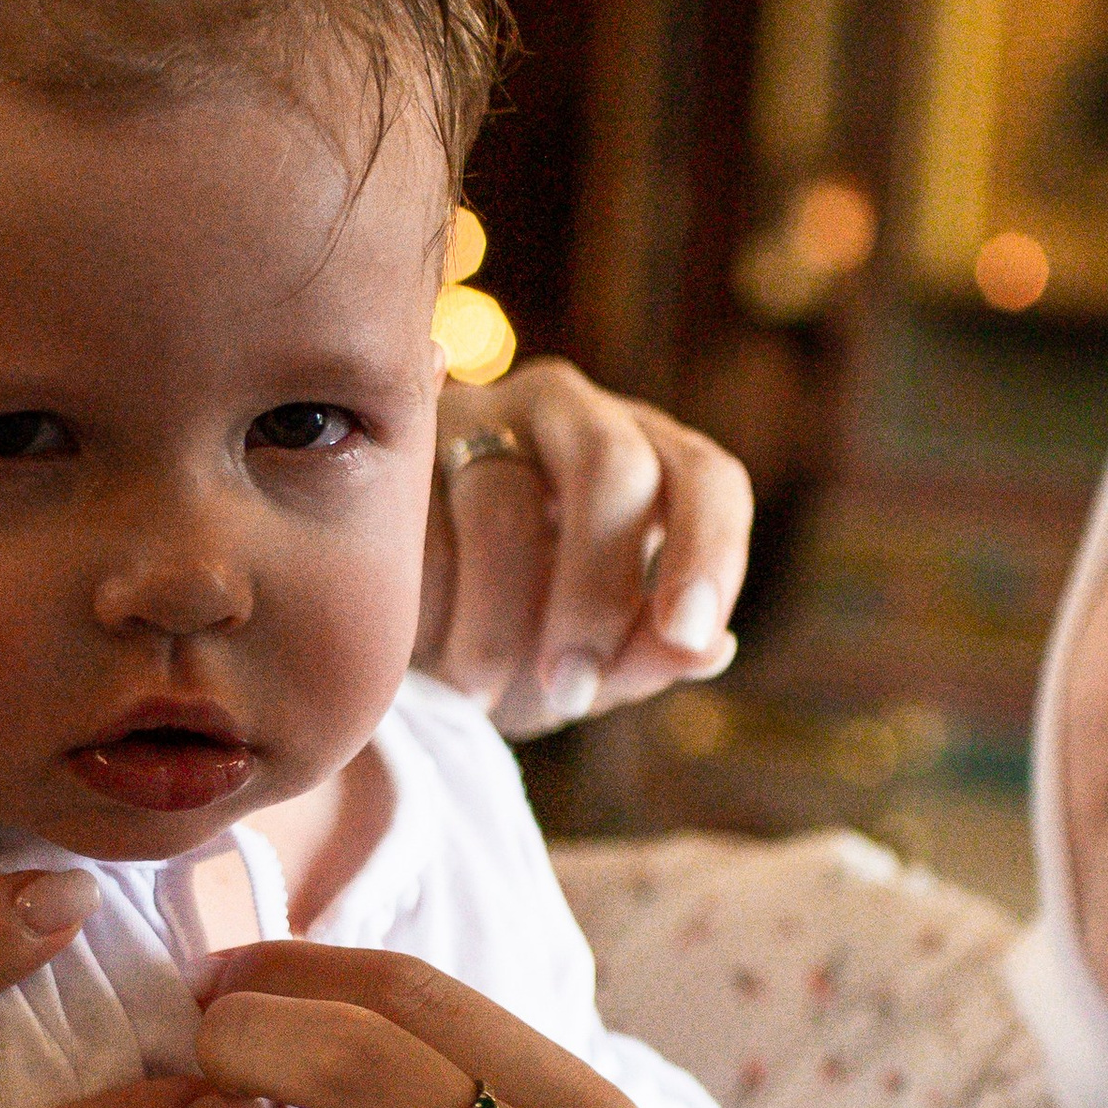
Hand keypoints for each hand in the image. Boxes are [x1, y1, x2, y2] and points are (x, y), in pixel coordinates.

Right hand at [421, 358, 751, 737]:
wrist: (403, 625)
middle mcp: (572, 414)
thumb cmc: (522, 637)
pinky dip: (427, 608)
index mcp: (648, 459)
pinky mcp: (396, 445)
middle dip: (594, 595)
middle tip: (569, 690)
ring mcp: (479, 415)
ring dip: (497, 622)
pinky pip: (415, 524)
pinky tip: (423, 653)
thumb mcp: (590, 663)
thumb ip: (647, 656)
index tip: (688, 635)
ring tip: (479, 692)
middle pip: (610, 468)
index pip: (706, 479)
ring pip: (502, 502)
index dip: (708, 551)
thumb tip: (711, 650)